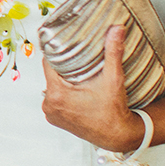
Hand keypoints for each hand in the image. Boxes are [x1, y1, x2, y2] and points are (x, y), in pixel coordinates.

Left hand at [40, 24, 144, 152]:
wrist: (117, 136)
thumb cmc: (114, 112)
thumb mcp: (113, 80)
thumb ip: (113, 52)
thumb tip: (116, 29)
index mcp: (57, 94)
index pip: (47, 63)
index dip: (55, 52)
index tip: (61, 42)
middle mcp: (49, 105)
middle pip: (49, 75)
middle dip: (61, 66)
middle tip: (74, 56)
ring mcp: (51, 114)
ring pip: (52, 86)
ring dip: (61, 80)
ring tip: (75, 72)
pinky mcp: (55, 119)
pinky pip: (54, 99)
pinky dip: (62, 93)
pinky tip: (74, 88)